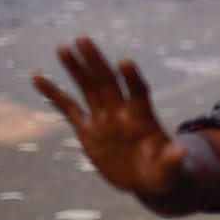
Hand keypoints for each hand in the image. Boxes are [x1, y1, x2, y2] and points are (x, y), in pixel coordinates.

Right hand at [31, 37, 184, 197]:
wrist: (148, 180)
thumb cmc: (165, 174)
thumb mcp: (171, 171)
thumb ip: (172, 160)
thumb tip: (181, 152)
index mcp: (144, 119)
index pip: (138, 92)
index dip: (132, 78)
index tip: (124, 62)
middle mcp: (122, 113)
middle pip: (108, 82)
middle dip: (95, 62)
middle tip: (82, 39)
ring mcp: (103, 119)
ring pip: (87, 88)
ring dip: (75, 69)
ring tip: (63, 48)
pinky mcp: (87, 130)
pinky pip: (67, 108)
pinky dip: (53, 94)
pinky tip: (37, 76)